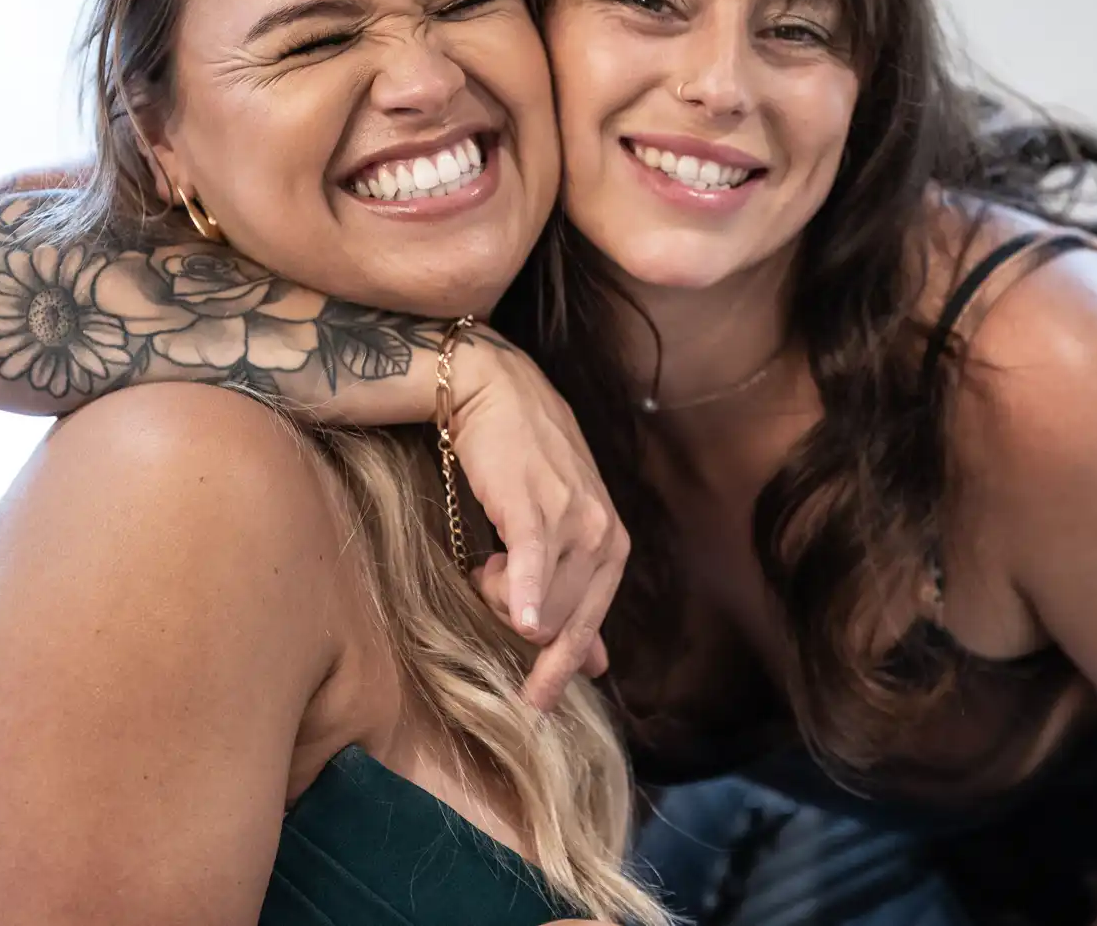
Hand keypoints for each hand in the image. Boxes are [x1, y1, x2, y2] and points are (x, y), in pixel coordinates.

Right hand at [449, 335, 627, 710]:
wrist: (493, 392)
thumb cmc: (522, 462)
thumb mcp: (559, 530)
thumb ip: (576, 596)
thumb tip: (595, 664)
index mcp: (611, 545)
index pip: (590, 626)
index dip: (562, 669)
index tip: (536, 704)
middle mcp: (602, 535)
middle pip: (559, 624)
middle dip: (515, 619)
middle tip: (487, 581)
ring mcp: (574, 520)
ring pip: (538, 601)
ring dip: (499, 596)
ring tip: (485, 560)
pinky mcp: (536, 505)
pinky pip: (533, 565)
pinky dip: (525, 595)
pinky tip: (520, 618)